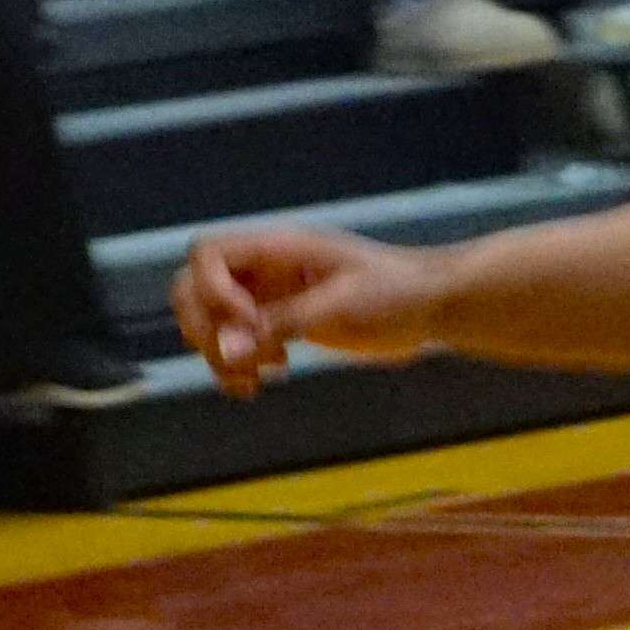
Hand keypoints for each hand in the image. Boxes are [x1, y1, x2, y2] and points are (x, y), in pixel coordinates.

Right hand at [175, 222, 449, 394]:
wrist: (435, 305)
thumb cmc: (399, 292)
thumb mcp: (343, 305)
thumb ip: (283, 323)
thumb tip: (225, 349)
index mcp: (280, 248)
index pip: (207, 253)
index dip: (210, 289)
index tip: (246, 320)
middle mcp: (265, 269)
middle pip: (194, 290)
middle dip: (207, 328)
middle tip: (244, 358)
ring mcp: (269, 296)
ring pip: (209, 321)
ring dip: (218, 353)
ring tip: (257, 377)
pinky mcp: (279, 323)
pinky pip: (234, 343)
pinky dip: (234, 364)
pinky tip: (260, 381)